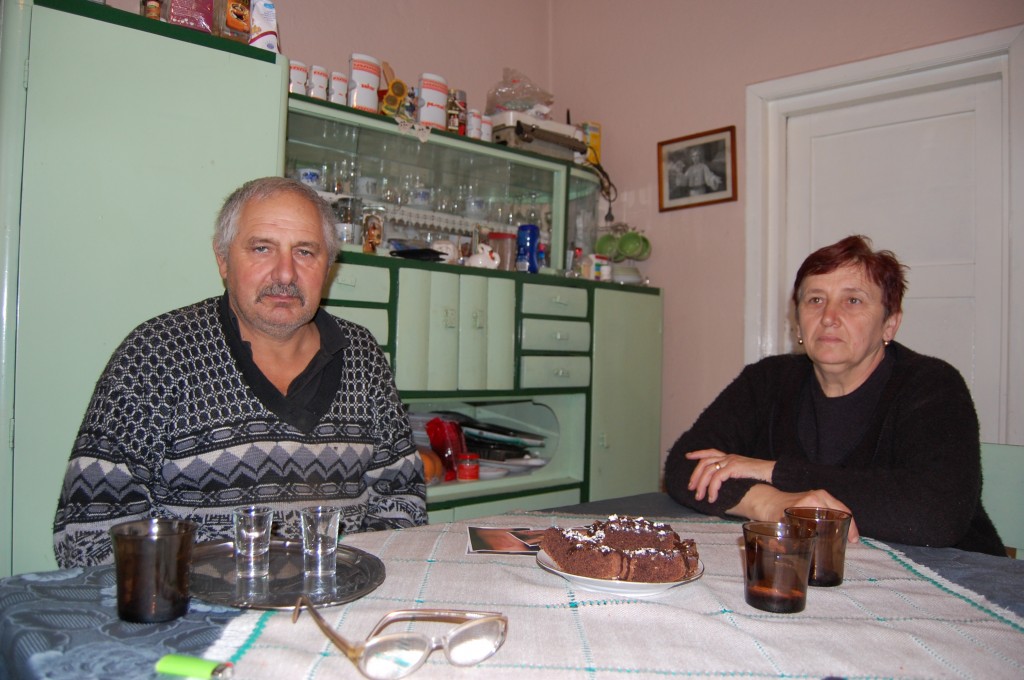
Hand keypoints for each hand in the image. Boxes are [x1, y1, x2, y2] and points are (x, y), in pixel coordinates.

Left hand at [685, 449, 775, 502]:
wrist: (774, 473)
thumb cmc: (761, 476)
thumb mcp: (744, 474)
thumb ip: (733, 476)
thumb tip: (724, 488)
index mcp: (730, 457)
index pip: (711, 451)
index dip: (698, 453)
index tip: (687, 456)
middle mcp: (729, 457)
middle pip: (705, 462)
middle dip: (695, 475)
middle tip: (691, 488)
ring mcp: (731, 461)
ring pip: (708, 471)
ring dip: (701, 485)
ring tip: (699, 497)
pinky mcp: (734, 468)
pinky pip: (717, 478)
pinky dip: (712, 489)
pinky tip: (712, 498)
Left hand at [738, 486, 860, 542]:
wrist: (766, 501)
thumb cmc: (773, 511)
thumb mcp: (779, 523)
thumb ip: (781, 537)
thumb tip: (782, 549)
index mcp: (813, 500)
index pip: (839, 511)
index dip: (850, 527)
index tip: (853, 541)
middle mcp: (818, 496)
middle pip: (842, 511)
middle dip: (849, 526)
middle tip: (852, 543)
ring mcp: (818, 496)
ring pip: (838, 510)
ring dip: (843, 523)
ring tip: (848, 539)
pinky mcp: (815, 499)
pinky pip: (831, 509)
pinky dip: (836, 519)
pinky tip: (838, 531)